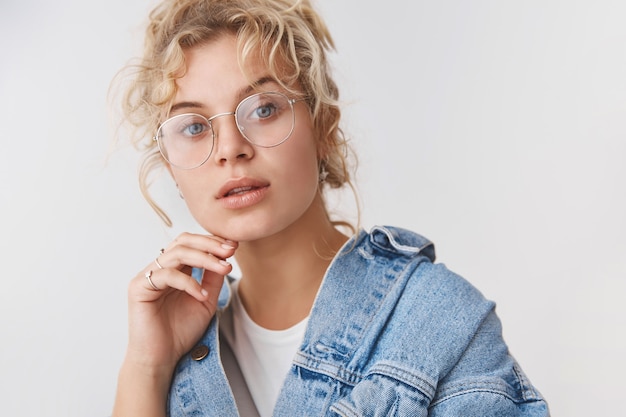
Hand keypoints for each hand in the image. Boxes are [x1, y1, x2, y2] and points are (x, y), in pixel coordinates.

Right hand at [124, 232, 236, 371]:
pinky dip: (189, 283)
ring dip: (205, 259)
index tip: (234, 246)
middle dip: (209, 243)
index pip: (191, 244)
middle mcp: (159, 269)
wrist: (161, 359)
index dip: (212, 241)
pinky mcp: (139, 288)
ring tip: (224, 268)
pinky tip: (202, 295)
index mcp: (173, 270)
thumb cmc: (180, 332)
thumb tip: (225, 257)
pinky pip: (167, 275)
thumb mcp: (205, 301)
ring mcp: (147, 277)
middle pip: (183, 241)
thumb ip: (212, 279)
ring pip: (177, 253)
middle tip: (230, 250)